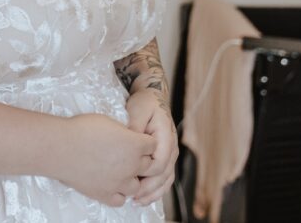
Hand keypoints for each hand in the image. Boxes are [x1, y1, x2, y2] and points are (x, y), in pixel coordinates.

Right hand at [58, 113, 157, 206]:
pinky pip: (120, 200)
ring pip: (136, 185)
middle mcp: (131, 166)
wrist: (60, 147)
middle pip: (147, 165)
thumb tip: (127, 137)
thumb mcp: (107, 121)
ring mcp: (119, 183)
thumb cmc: (80, 129)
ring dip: (130, 178)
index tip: (135, 139)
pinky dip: (118, 193)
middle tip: (124, 153)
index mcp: (134, 145)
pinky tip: (110, 184)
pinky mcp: (105, 194)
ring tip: (118, 170)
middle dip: (139, 159)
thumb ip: (124, 132)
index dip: (144, 141)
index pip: (153, 145)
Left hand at [126, 88, 177, 204]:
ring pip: (165, 180)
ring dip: (152, 193)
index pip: (160, 161)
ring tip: (136, 202)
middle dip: (148, 189)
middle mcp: (171, 148)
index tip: (129, 178)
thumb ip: (135, 124)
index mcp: (166, 137)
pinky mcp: (165, 159)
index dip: (146, 172)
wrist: (152, 99)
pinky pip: (164, 179)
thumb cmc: (144, 103)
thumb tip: (130, 139)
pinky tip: (142, 198)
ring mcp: (170, 155)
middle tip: (131, 197)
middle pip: (163, 175)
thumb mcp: (138, 108)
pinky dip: (155, 190)